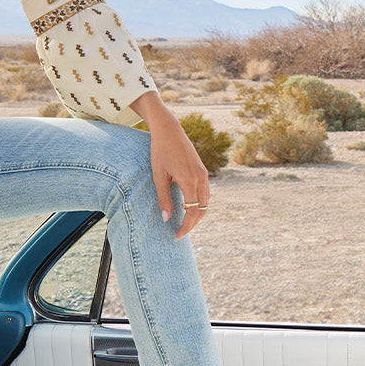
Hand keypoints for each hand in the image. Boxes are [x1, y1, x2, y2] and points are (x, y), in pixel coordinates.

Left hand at [131, 91, 209, 238]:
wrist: (169, 130)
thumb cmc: (160, 151)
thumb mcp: (158, 175)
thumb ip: (163, 198)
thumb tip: (166, 219)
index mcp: (190, 180)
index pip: (192, 211)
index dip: (186, 226)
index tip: (177, 236)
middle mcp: (201, 178)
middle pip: (202, 209)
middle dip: (192, 224)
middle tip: (179, 233)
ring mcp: (203, 174)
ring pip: (205, 202)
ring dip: (196, 214)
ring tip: (184, 223)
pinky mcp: (202, 170)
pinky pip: (204, 192)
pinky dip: (199, 204)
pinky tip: (188, 207)